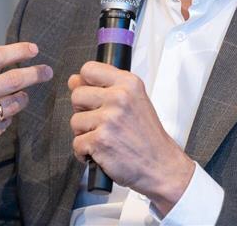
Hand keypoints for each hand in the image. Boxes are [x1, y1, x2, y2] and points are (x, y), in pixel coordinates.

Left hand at [68, 62, 194, 215]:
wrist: (162, 167)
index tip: (93, 96)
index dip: (85, 84)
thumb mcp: (134, 102)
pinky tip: (102, 152)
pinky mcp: (100, 140)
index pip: (88, 69)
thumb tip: (74, 80)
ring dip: (85, 134)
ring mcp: (109, 119)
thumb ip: (105, 88)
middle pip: (77, 95)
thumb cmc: (148, 138)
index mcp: (128, 83)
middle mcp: (119, 98)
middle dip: (84, 112)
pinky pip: (77, 143)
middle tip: (102, 123)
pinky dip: (85, 153)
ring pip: (75, 121)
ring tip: (106, 139)